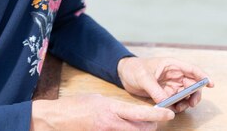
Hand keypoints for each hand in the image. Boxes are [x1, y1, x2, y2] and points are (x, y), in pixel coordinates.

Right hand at [31, 94, 173, 130]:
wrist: (57, 119)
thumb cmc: (75, 106)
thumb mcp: (97, 99)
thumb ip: (115, 106)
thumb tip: (128, 111)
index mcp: (110, 108)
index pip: (140, 113)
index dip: (157, 114)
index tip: (169, 113)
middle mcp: (111, 124)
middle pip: (142, 129)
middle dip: (151, 126)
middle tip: (152, 121)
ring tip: (140, 125)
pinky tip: (123, 128)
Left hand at [117, 57, 213, 112]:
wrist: (123, 74)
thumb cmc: (134, 68)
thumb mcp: (143, 77)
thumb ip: (155, 89)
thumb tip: (166, 101)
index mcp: (172, 65)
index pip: (192, 69)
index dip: (203, 76)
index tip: (211, 84)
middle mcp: (174, 75)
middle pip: (192, 85)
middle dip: (195, 95)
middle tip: (192, 104)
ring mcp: (171, 85)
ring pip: (186, 96)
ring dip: (186, 103)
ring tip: (179, 108)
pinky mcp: (165, 94)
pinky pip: (176, 102)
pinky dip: (177, 107)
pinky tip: (172, 109)